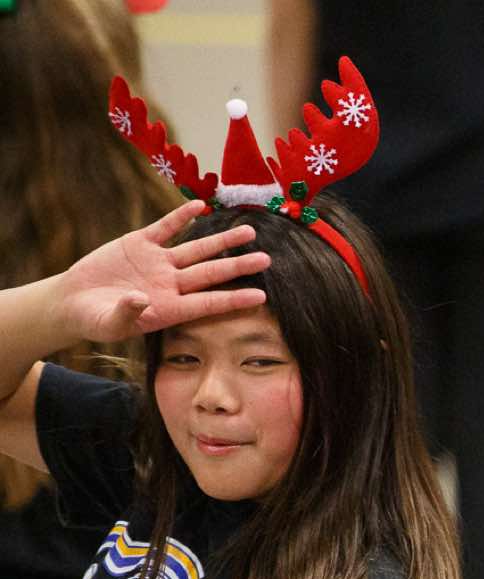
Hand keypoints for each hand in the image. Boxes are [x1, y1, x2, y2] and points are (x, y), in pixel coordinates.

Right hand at [58, 200, 269, 342]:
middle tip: (266, 259)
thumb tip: (140, 298)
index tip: (261, 296)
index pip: (208, 303)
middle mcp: (170, 284)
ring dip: (221, 240)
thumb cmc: (94, 320)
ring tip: (249, 230)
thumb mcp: (108, 323)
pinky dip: (180, 216)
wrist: (74, 302)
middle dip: (238, 266)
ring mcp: (157, 262)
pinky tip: (200, 206)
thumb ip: (126, 313)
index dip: (234, 299)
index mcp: (169, 308)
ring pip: (195, 249)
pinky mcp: (138, 243)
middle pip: (211, 273)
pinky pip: (164, 228)